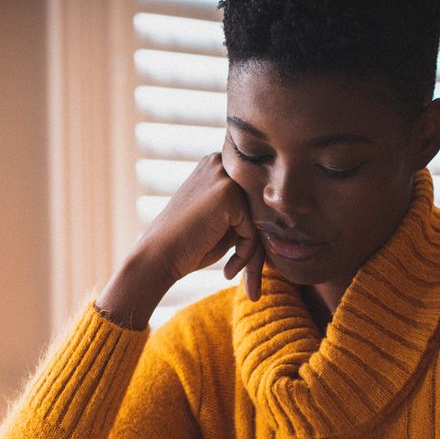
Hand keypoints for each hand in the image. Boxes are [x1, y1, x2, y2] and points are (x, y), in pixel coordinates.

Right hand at [96, 154, 263, 328]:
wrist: (157, 257)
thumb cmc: (188, 245)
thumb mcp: (222, 222)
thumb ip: (247, 211)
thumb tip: (281, 216)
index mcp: (217, 164)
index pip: (253, 196)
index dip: (255, 229)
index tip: (249, 260)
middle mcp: (220, 162)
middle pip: (259, 204)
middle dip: (257, 242)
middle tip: (249, 277)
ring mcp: (224, 175)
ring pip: (259, 218)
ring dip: (253, 252)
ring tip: (236, 274)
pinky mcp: (228, 194)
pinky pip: (253, 230)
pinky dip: (245, 255)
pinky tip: (227, 270)